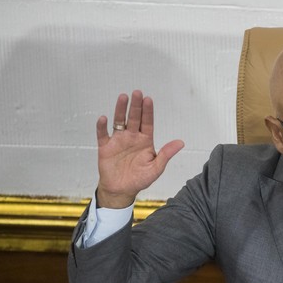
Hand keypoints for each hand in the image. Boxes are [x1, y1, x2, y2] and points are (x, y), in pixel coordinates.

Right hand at [95, 90, 184, 207]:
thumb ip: (166, 154)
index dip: (148, 111)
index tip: (149, 99)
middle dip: (136, 106)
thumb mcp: (156, 168)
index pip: (147, 123)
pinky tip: (104, 119)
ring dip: (120, 110)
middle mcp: (132, 137)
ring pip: (119, 122)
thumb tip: (180, 142)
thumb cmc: (139, 179)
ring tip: (123, 98)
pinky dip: (102, 127)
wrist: (121, 190)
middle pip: (134, 118)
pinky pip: (103, 135)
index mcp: (145, 141)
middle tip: (137, 93)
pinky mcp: (106, 147)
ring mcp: (118, 141)